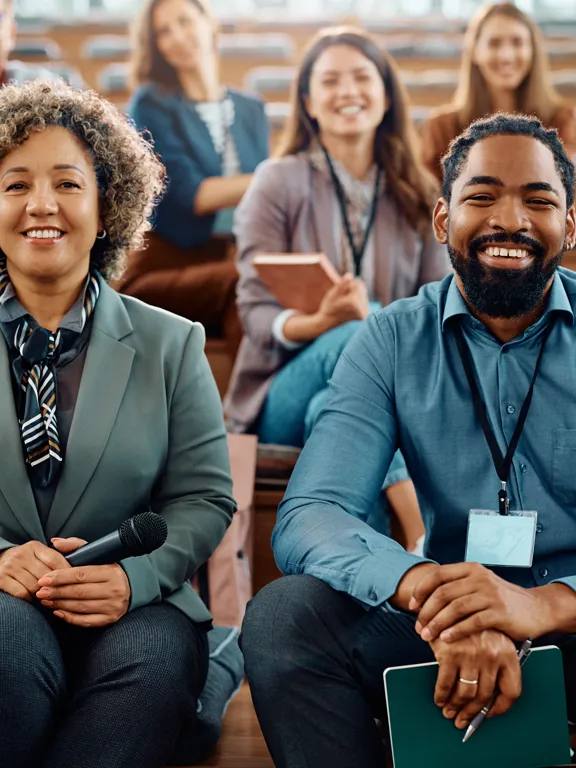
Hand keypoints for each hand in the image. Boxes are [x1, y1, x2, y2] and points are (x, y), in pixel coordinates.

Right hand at [0, 540, 70, 600]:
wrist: (0, 561)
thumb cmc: (27, 560)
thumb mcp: (41, 552)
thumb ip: (61, 551)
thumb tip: (78, 552)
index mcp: (34, 546)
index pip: (55, 560)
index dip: (66, 572)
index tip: (74, 581)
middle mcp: (21, 554)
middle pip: (46, 575)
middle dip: (56, 586)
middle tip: (62, 592)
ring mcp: (10, 567)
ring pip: (35, 586)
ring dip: (43, 594)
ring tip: (47, 594)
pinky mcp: (1, 579)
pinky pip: (22, 593)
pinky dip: (30, 598)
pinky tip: (32, 597)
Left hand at [35, 537, 130, 626]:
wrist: (132, 587)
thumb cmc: (109, 570)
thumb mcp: (98, 555)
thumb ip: (76, 546)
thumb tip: (55, 542)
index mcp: (111, 571)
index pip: (81, 574)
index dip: (60, 577)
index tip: (44, 579)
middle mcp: (114, 589)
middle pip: (79, 591)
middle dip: (56, 592)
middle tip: (40, 592)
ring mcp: (112, 605)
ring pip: (80, 607)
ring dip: (59, 604)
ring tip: (46, 600)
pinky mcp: (110, 618)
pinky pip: (86, 621)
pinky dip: (70, 618)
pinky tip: (58, 612)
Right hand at [316, 274, 369, 329]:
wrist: (327, 322)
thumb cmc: (328, 307)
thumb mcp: (332, 294)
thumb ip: (342, 284)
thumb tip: (350, 275)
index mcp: (354, 302)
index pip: (358, 284)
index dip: (348, 285)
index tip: (340, 292)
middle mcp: (361, 308)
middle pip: (362, 289)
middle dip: (352, 290)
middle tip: (342, 299)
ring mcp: (364, 312)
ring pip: (363, 294)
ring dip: (355, 295)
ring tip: (345, 304)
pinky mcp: (365, 314)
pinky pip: (364, 300)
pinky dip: (358, 300)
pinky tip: (349, 306)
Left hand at [410, 562, 548, 642]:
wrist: (536, 609)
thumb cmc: (501, 600)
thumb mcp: (479, 586)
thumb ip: (457, 588)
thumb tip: (424, 600)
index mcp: (470, 569)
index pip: (438, 574)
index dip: (421, 590)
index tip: (411, 606)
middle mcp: (479, 578)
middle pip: (443, 593)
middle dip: (426, 612)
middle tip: (418, 628)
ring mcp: (490, 594)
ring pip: (455, 607)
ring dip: (437, 623)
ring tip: (427, 636)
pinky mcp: (500, 612)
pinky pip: (473, 622)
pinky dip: (457, 631)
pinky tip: (447, 639)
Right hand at [431, 629, 520, 729]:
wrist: (449, 596)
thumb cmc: (470, 622)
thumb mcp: (490, 639)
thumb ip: (493, 664)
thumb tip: (487, 699)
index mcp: (507, 653)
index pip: (512, 691)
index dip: (500, 707)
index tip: (488, 714)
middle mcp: (492, 655)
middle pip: (484, 696)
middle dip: (470, 713)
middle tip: (461, 719)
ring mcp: (472, 655)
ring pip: (465, 694)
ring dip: (455, 707)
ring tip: (448, 711)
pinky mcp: (450, 653)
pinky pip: (445, 684)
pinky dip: (441, 696)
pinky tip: (439, 698)